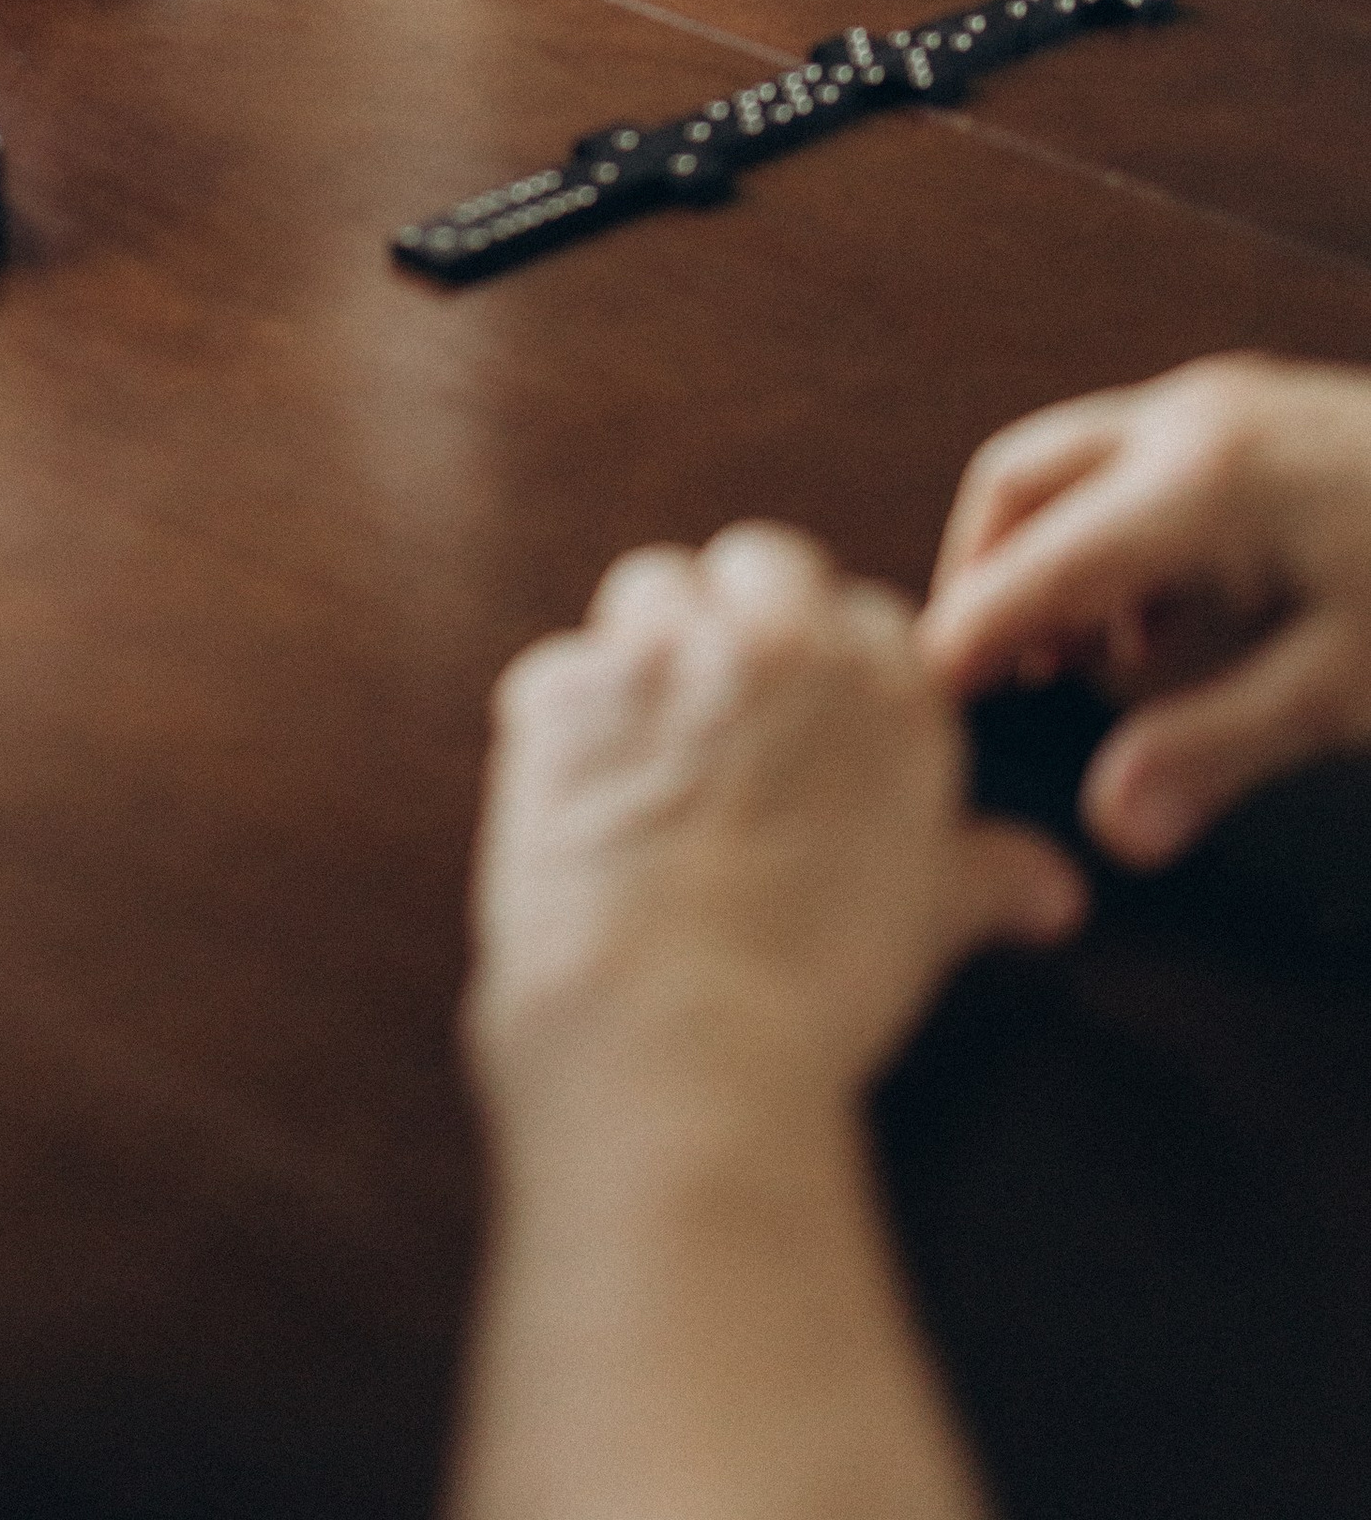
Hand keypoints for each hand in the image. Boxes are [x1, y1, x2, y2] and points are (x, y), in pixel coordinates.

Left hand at [467, 526, 1083, 1132]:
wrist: (682, 1043)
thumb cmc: (817, 994)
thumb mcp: (929, 926)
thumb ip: (986, 874)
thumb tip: (1051, 888)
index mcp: (887, 691)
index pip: (865, 616)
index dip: (833, 663)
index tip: (810, 719)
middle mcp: (780, 648)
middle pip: (760, 564)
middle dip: (743, 615)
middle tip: (727, 709)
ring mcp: (664, 657)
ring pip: (652, 588)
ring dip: (650, 647)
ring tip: (647, 740)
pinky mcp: (561, 690)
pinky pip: (556, 669)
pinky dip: (560, 721)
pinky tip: (574, 795)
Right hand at [922, 357, 1370, 866]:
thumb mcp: (1349, 691)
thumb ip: (1219, 748)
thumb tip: (1114, 826)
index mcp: (1199, 482)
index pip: (1033, 565)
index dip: (965, 639)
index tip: (917, 702)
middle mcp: (1195, 421)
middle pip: (1022, 479)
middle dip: (988, 576)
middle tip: (990, 680)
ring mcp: (1235, 405)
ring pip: (1080, 463)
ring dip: (1056, 555)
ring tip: (1088, 667)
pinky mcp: (1272, 417)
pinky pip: (1146, 462)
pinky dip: (1121, 535)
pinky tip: (1173, 622)